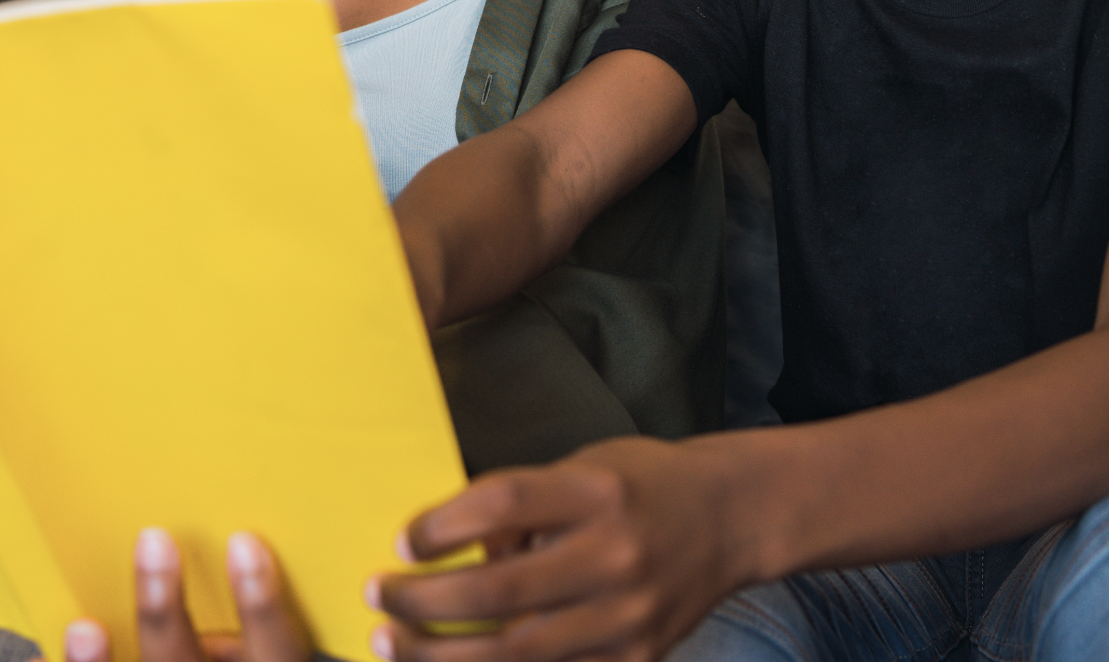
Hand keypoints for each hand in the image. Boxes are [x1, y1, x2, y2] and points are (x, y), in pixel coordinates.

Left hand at [63, 528, 307, 661]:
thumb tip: (184, 530)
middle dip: (164, 612)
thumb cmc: (217, 654)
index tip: (243, 540)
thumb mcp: (250, 646)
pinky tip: (39, 658)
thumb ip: (235, 608)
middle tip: (151, 542)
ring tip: (83, 629)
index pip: (279, 649)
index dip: (262, 603)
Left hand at [372, 439, 742, 661]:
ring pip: (518, 651)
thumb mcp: (582, 467)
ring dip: (442, 654)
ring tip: (393, 643)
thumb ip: (522, 503)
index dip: (441, 527)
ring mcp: (630, 616)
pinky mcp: (638, 658)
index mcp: (598, 491)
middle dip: (423, 601)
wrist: (731, 518)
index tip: (402, 542)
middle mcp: (617, 555)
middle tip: (377, 595)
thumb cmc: (643, 483)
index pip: (501, 505)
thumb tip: (448, 543)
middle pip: (500, 590)